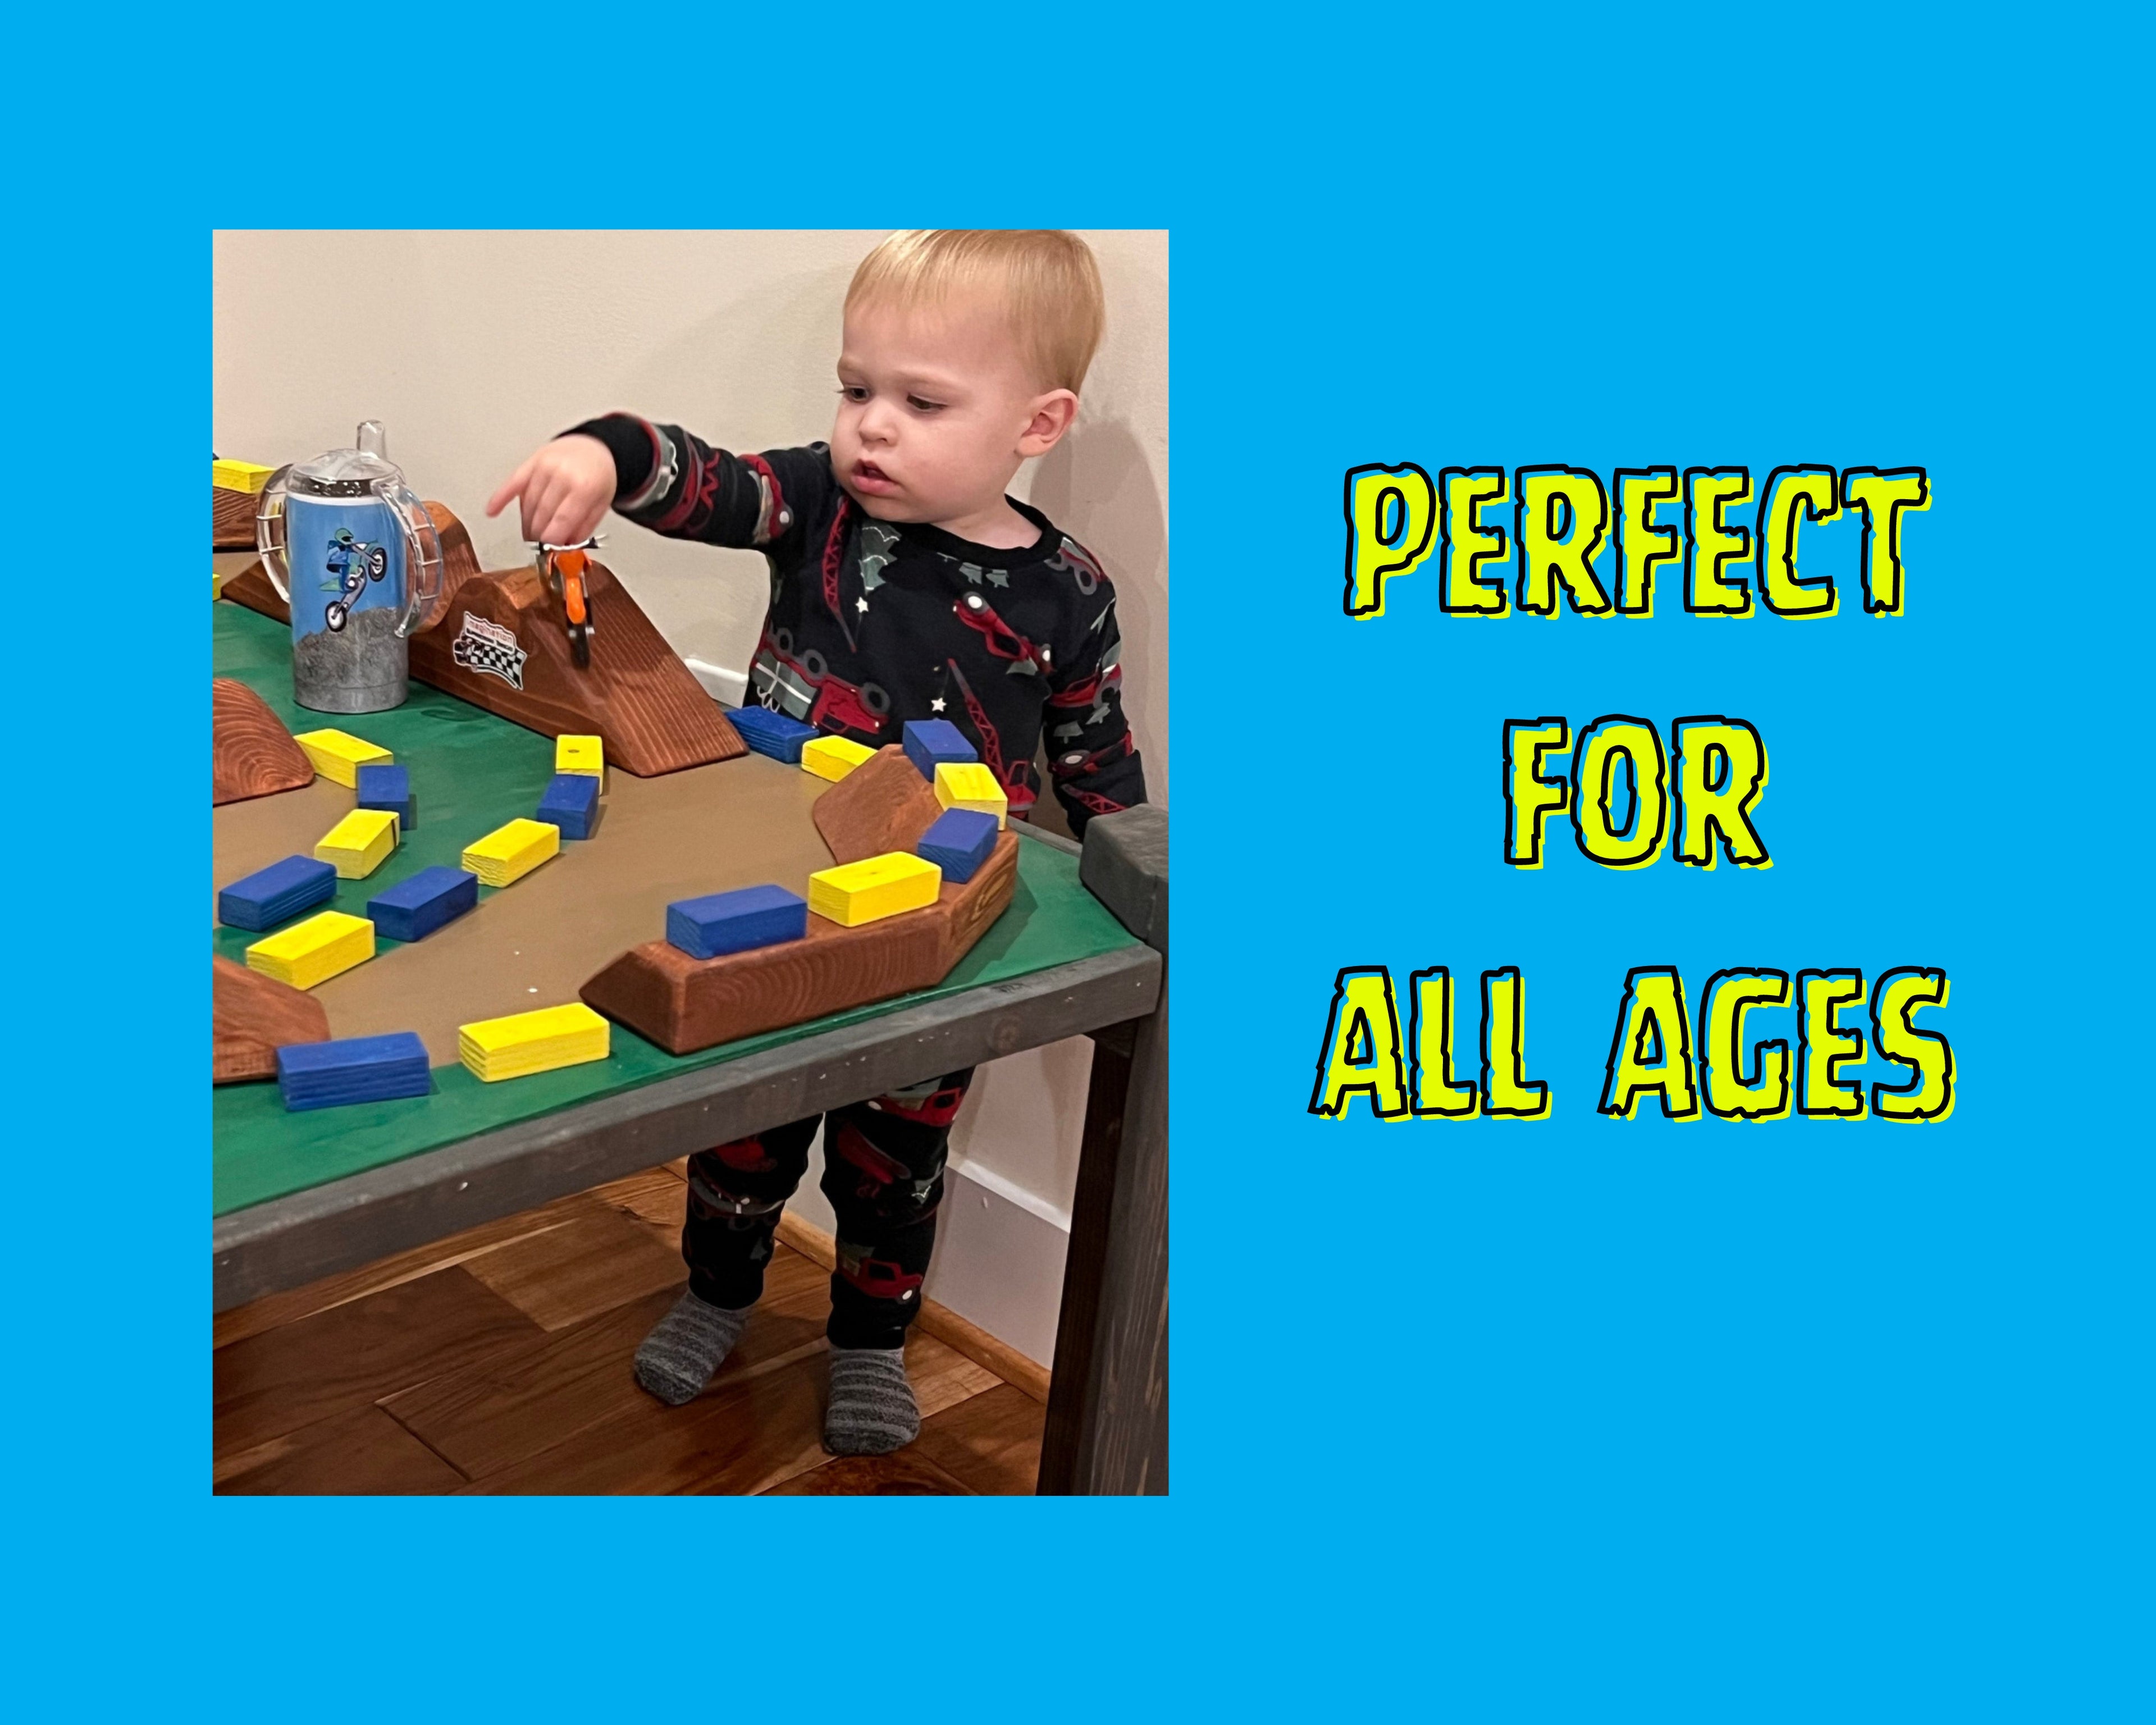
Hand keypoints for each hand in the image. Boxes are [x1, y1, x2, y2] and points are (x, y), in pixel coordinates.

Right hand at [485, 434, 616, 544]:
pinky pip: (512, 482)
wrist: (594, 447)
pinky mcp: (531, 461)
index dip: (552, 540)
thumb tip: (564, 547)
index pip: (562, 520)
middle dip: (538, 536)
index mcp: (584, 487)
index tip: (548, 552)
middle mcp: (563, 475)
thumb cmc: (598, 477)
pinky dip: (500, 498)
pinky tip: (491, 511)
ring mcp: (545, 466)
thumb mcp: (600, 505)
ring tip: (530, 536)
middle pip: (542, 514)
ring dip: (526, 524)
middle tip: (538, 547)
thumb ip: (583, 528)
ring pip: (528, 504)